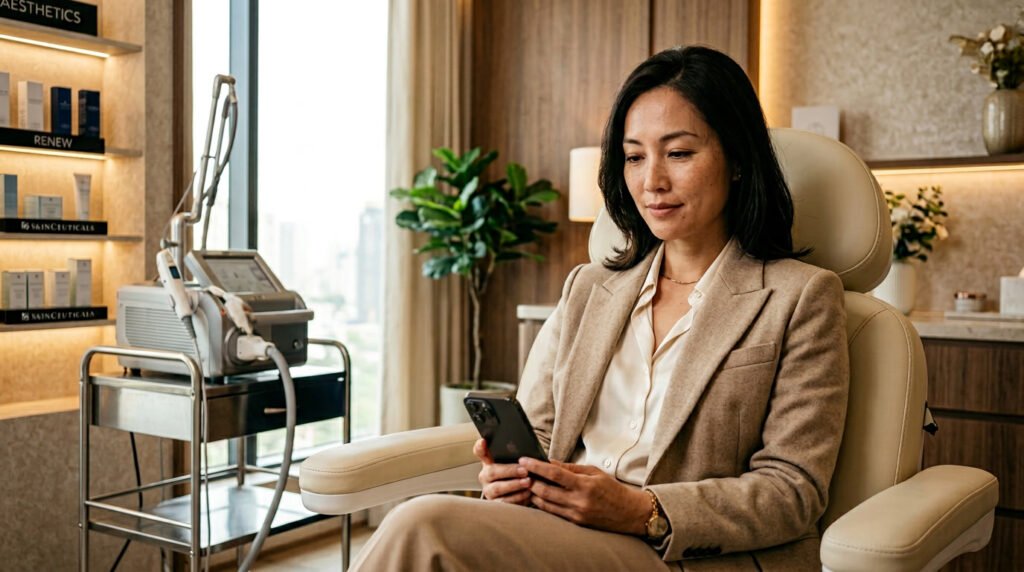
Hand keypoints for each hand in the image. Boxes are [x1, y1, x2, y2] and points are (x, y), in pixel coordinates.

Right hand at [473, 439, 531, 504]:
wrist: (519, 495)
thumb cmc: (517, 475)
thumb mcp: (516, 465)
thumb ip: (516, 457)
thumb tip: (526, 454)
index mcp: (489, 463)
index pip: (480, 452)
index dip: (480, 447)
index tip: (483, 441)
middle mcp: (485, 476)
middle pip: (492, 472)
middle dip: (509, 471)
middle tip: (524, 470)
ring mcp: (489, 491)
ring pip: (497, 488)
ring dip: (514, 485)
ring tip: (528, 482)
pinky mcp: (495, 504)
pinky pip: (504, 502)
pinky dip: (517, 497)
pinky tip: (527, 493)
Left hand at [520, 457, 650, 534]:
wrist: (629, 513)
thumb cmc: (612, 489)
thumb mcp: (594, 472)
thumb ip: (571, 468)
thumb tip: (550, 462)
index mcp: (585, 485)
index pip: (555, 474)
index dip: (537, 466)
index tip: (524, 460)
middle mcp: (579, 501)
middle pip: (546, 491)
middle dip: (530, 480)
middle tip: (521, 472)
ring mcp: (576, 514)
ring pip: (546, 504)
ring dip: (533, 493)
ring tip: (526, 483)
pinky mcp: (576, 523)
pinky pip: (553, 513)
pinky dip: (543, 504)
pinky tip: (537, 496)